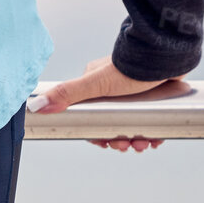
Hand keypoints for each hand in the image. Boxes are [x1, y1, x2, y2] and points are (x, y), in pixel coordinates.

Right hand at [27, 57, 183, 151]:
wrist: (167, 56)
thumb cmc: (131, 68)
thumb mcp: (95, 85)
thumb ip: (67, 94)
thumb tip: (36, 105)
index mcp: (94, 83)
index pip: (89, 115)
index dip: (97, 134)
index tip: (107, 144)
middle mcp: (112, 86)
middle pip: (110, 121)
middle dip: (119, 138)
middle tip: (127, 146)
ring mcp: (133, 90)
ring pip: (130, 121)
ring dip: (136, 137)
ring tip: (143, 143)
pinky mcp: (152, 92)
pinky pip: (148, 117)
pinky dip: (150, 129)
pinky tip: (154, 137)